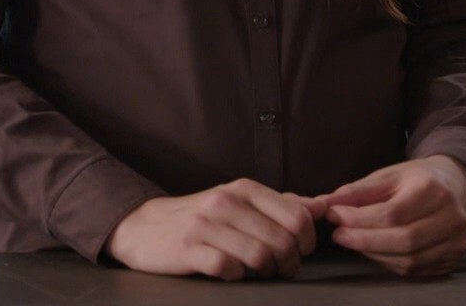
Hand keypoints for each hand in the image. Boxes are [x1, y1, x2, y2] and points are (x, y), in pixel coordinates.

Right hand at [105, 180, 326, 280]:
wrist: (142, 227)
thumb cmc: (200, 218)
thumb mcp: (239, 202)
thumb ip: (281, 204)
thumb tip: (323, 206)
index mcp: (243, 189)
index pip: (298, 217)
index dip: (306, 242)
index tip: (298, 252)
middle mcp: (225, 202)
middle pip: (283, 241)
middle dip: (288, 263)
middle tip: (278, 269)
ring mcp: (206, 226)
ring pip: (260, 257)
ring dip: (265, 273)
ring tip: (257, 273)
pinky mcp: (189, 249)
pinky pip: (229, 269)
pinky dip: (235, 276)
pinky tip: (229, 272)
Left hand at [318, 155, 465, 277]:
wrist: (456, 185)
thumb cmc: (416, 179)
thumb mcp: (386, 175)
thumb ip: (356, 191)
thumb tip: (324, 204)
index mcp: (432, 189)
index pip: (392, 213)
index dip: (359, 219)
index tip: (334, 216)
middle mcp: (451, 217)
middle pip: (404, 240)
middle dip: (365, 240)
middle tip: (340, 235)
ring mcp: (456, 241)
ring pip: (410, 259)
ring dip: (376, 254)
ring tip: (355, 242)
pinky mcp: (454, 258)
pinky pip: (417, 269)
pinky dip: (391, 263)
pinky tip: (376, 251)